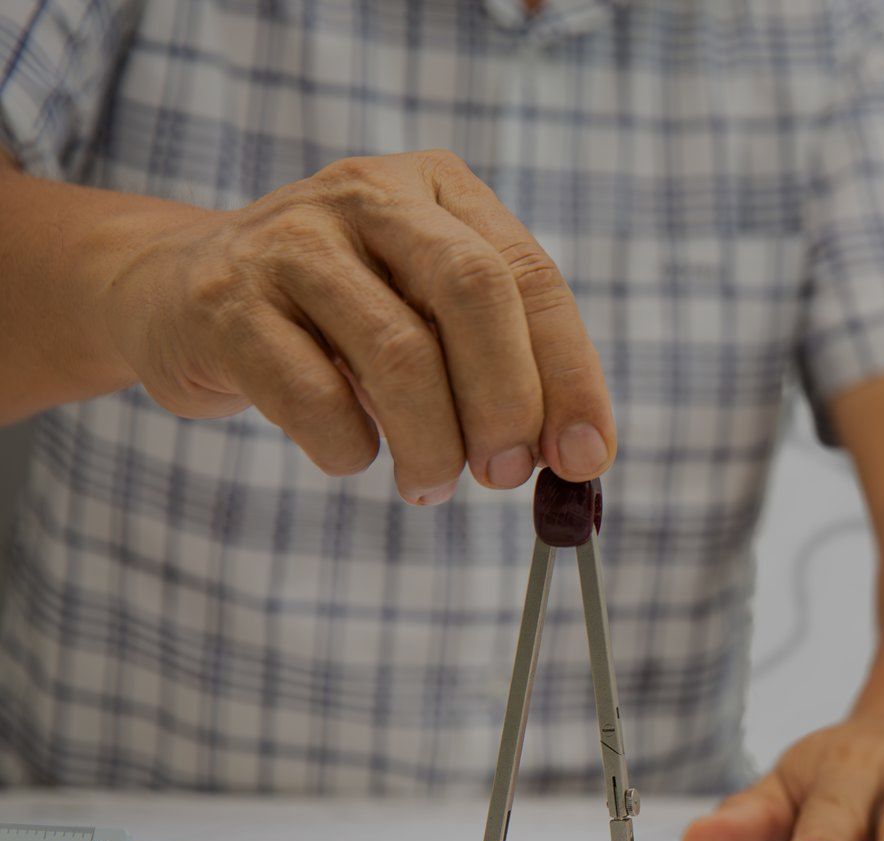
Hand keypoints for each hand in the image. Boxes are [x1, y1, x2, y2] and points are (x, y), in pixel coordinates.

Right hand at [98, 149, 614, 502]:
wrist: (173, 291)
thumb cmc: (337, 318)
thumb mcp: (427, 315)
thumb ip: (504, 367)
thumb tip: (579, 456)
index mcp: (440, 189)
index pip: (530, 276)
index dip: (569, 374)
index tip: (587, 456)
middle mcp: (368, 195)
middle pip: (473, 292)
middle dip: (507, 401)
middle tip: (508, 474)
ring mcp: (288, 239)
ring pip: (399, 352)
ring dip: (433, 444)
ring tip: (433, 485)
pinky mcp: (224, 301)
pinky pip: (313, 396)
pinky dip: (350, 448)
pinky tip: (353, 455)